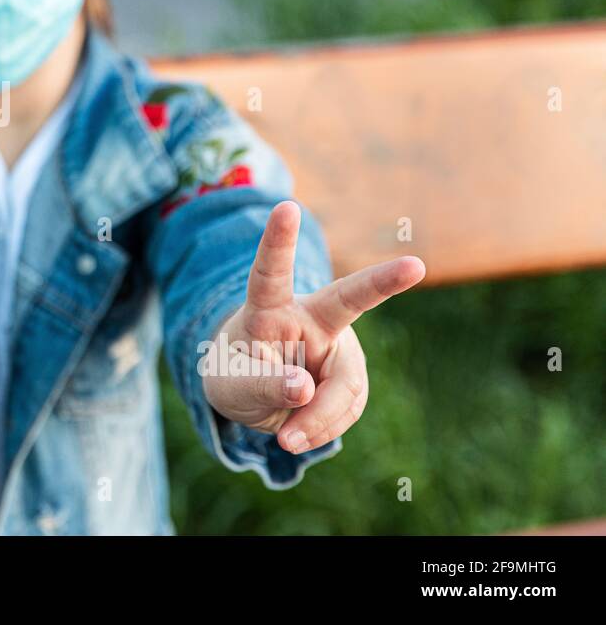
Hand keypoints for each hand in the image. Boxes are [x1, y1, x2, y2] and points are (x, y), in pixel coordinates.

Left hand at [202, 200, 425, 453]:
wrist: (253, 396)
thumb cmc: (234, 377)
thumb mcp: (231, 386)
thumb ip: (262, 384)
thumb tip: (305, 389)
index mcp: (268, 309)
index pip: (270, 272)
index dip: (278, 241)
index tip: (286, 207)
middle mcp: (309, 317)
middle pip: (348, 298)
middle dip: (382, 282)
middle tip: (415, 266)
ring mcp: (336, 345)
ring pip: (345, 384)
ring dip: (320, 418)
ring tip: (288, 438)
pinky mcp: (350, 374)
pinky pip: (348, 407)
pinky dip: (324, 427)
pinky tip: (301, 432)